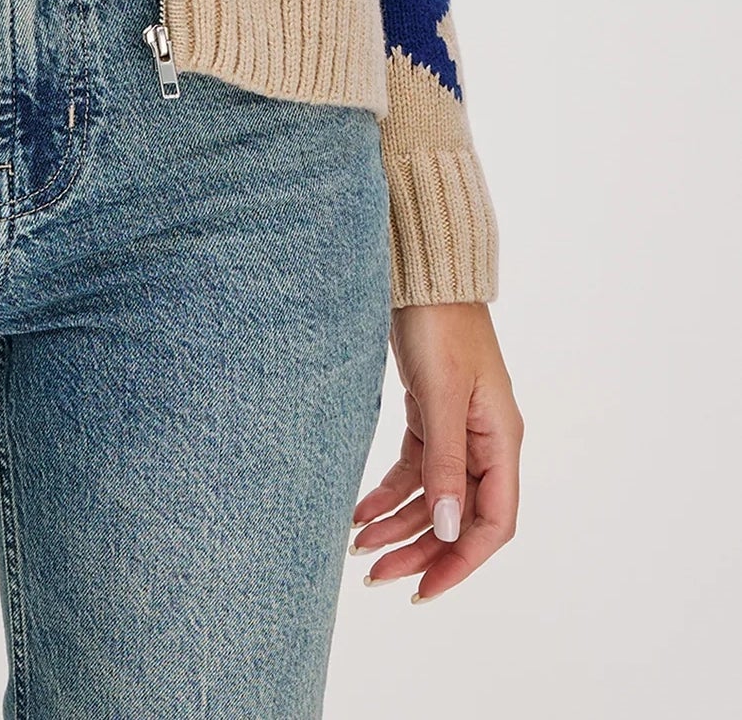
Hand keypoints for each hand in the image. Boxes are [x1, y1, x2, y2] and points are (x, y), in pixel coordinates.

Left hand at [350, 302, 520, 602]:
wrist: (423, 272)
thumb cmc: (440, 324)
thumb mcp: (442, 395)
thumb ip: (445, 462)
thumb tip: (450, 530)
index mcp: (501, 441)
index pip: (492, 523)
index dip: (462, 562)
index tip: (424, 589)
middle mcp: (484, 442)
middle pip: (458, 517)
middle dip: (420, 550)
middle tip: (376, 576)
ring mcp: (457, 429)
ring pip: (432, 497)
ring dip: (399, 525)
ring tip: (360, 549)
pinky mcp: (430, 415)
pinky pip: (413, 469)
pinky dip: (389, 493)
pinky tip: (360, 510)